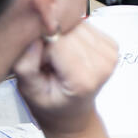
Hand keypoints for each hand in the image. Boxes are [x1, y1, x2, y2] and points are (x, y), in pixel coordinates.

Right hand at [13, 20, 118, 137]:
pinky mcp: (111, 45)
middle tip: (48, 62)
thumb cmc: (52, 104)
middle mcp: (103, 64)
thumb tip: (34, 39)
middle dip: (52, 41)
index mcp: (84, 79)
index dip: (41, 48)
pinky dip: (73, 35)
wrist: (72, 113)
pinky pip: (85, 25)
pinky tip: (69, 52)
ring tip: (59, 58)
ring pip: (76, 24)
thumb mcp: (29, 92)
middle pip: (68, 30)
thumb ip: (26, 66)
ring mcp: (110, 54)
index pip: (58, 42)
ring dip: (63, 37)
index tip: (39, 62)